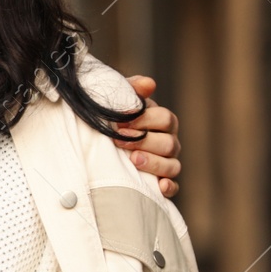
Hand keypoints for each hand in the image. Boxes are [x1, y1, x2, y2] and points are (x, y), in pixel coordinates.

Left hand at [118, 75, 181, 197]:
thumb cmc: (112, 120)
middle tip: (119, 140)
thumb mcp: (119, 103)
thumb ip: (132, 90)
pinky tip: (160, 186)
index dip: (144, 119)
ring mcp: (167, 164)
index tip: (119, 121)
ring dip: (154, 163)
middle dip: (144, 141)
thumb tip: (149, 84)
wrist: (96, 148)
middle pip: (169, 142)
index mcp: (161, 122)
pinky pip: (174, 187)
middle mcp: (168, 143)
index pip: (165, 118)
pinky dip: (169, 187)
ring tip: (133, 160)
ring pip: (172, 165)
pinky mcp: (162, 184)